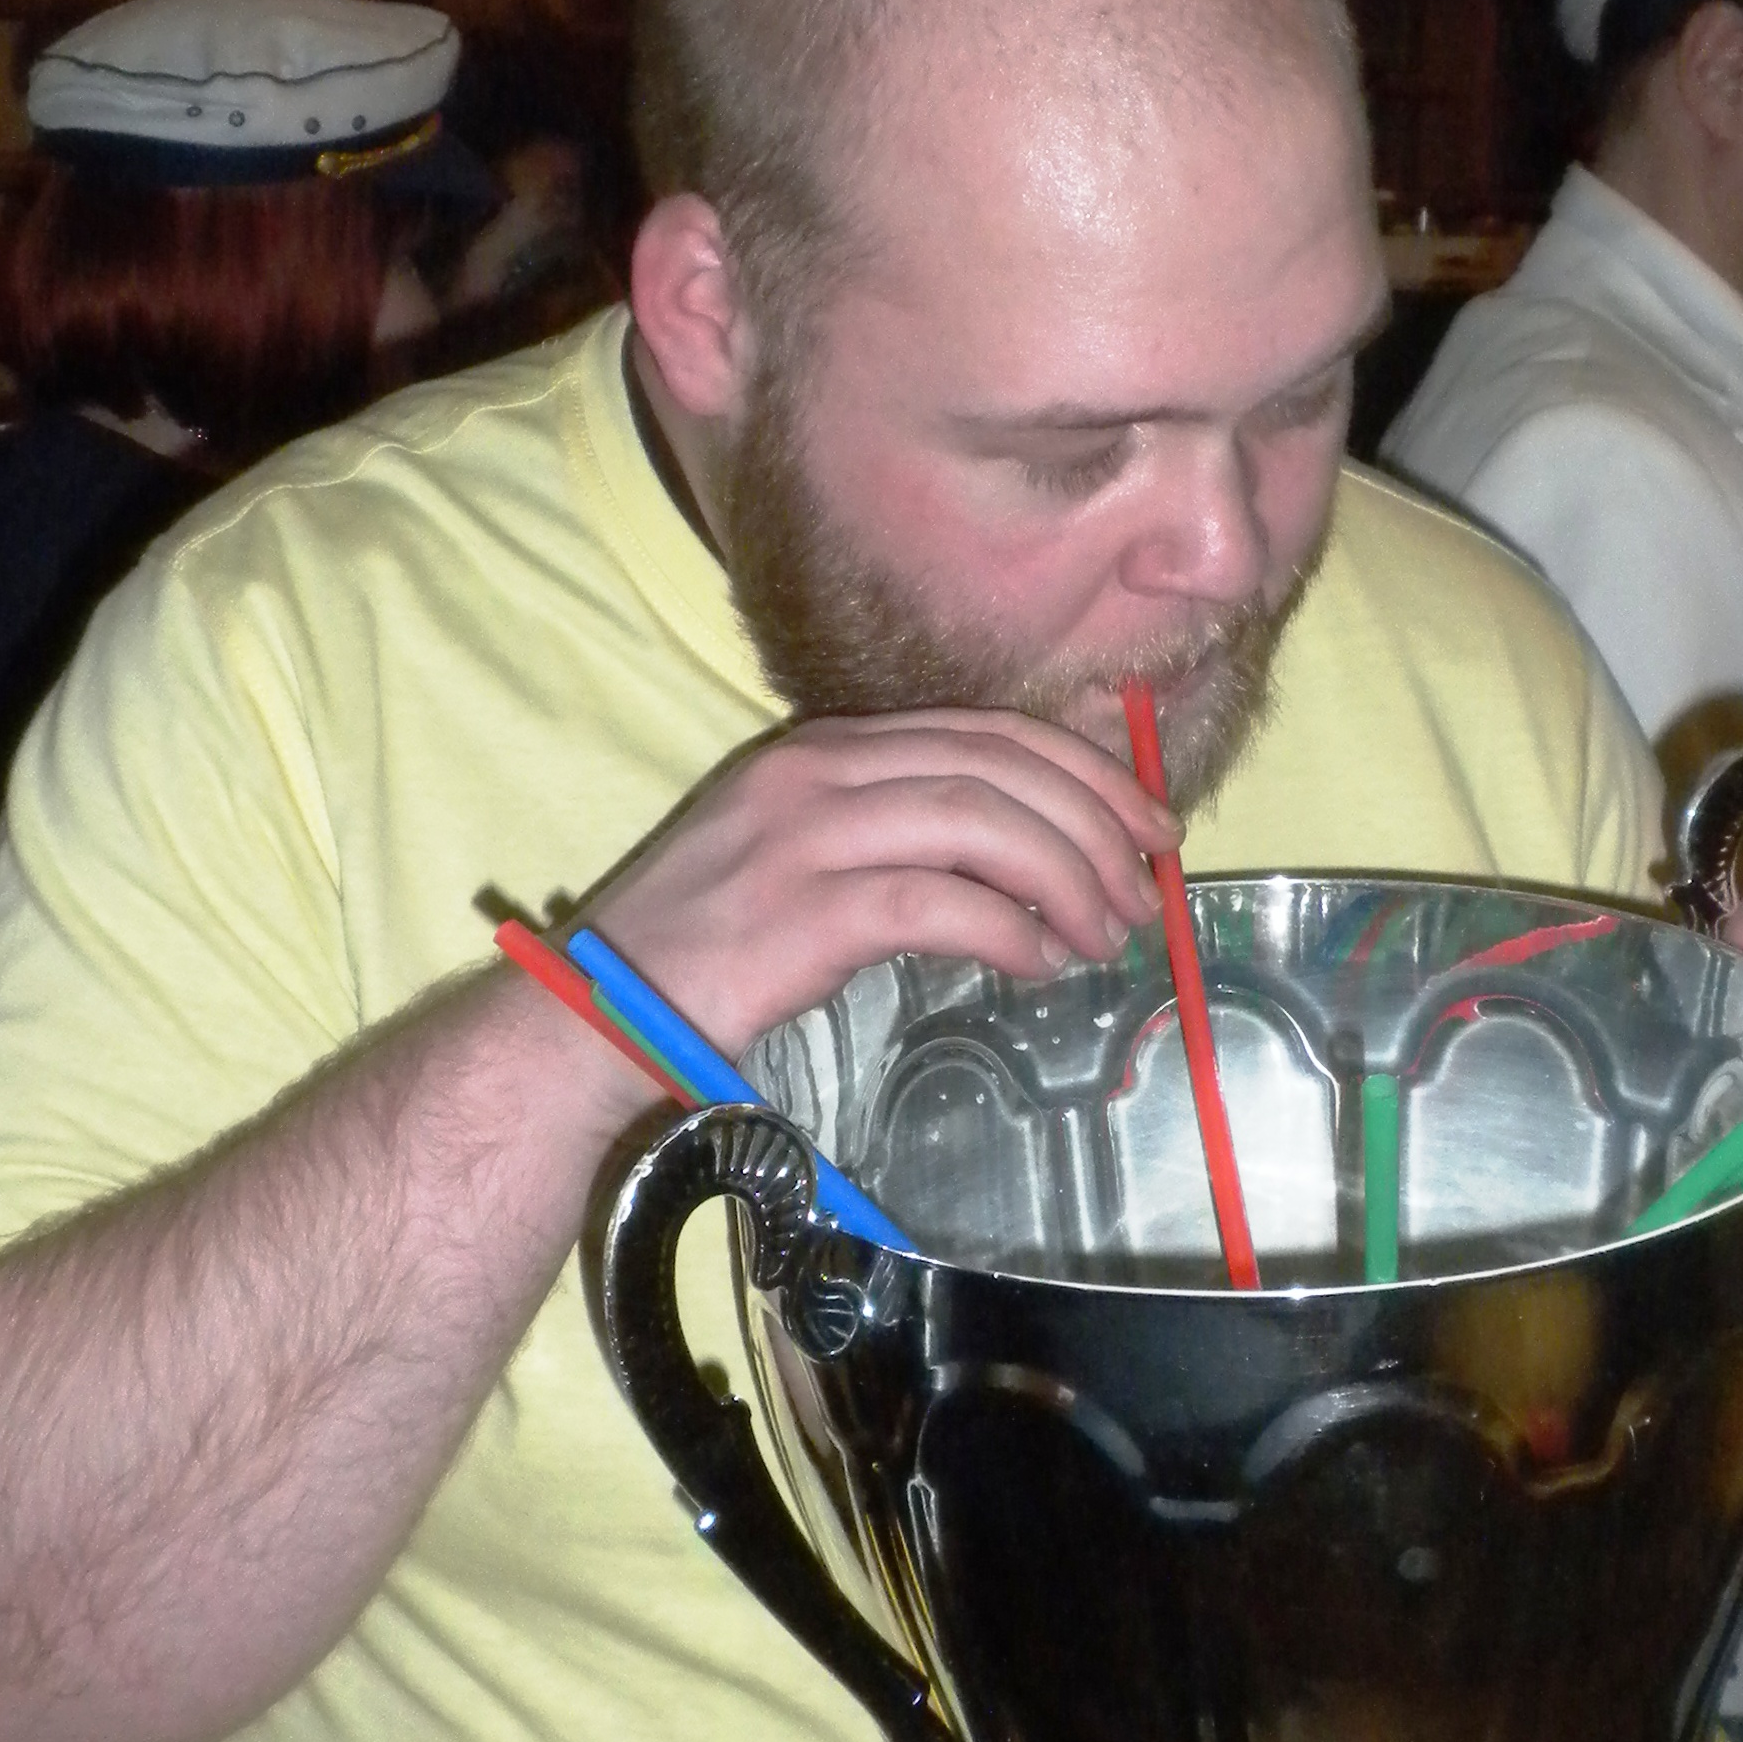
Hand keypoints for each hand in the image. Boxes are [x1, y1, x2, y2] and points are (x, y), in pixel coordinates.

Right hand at [586, 708, 1176, 1052]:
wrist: (596, 1011)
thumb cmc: (701, 954)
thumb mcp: (798, 862)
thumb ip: (891, 839)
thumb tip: (1018, 863)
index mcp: (822, 751)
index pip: (984, 730)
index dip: (1081, 770)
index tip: (1143, 820)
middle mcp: (817, 775)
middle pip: (996, 765)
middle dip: (1094, 819)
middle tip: (1146, 880)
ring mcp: (807, 839)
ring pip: (981, 823)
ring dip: (1065, 876)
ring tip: (1105, 933)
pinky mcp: (805, 912)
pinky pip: (939, 903)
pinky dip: (1008, 930)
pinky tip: (1040, 964)